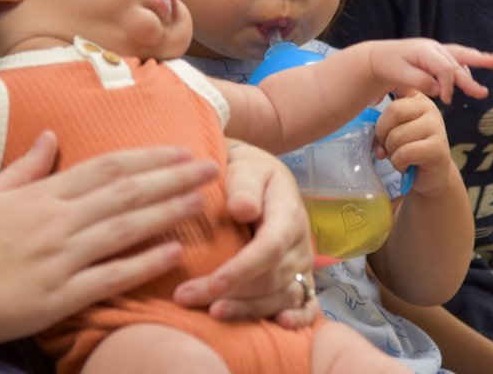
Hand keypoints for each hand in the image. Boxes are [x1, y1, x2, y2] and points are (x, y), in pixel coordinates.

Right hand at [0, 133, 219, 345]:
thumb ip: (26, 166)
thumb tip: (51, 134)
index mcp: (42, 195)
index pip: (107, 168)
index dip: (149, 157)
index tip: (182, 149)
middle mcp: (57, 221)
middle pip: (126, 192)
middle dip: (173, 177)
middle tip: (212, 167)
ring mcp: (59, 258)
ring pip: (125, 229)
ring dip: (168, 212)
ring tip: (202, 200)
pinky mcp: (58, 296)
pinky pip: (109, 277)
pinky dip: (143, 264)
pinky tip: (173, 253)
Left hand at [172, 141, 316, 327]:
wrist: (260, 176)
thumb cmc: (246, 172)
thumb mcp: (245, 167)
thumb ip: (244, 186)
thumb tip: (241, 209)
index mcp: (288, 213)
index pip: (270, 247)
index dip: (243, 269)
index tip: (212, 284)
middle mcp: (299, 242)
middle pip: (272, 278)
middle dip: (231, 293)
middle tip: (186, 298)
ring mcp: (301, 263)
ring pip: (282, 296)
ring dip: (248, 310)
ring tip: (213, 315)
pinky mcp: (299, 278)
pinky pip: (307, 304)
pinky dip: (298, 318)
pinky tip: (279, 325)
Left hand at [368, 40, 492, 103]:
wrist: (379, 57)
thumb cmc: (388, 66)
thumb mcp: (399, 75)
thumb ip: (419, 81)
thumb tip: (438, 89)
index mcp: (424, 51)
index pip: (445, 69)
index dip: (449, 85)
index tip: (446, 101)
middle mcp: (433, 48)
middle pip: (456, 62)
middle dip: (470, 78)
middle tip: (482, 93)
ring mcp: (436, 49)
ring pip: (460, 55)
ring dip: (477, 60)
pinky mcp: (437, 55)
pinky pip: (457, 56)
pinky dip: (469, 60)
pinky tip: (480, 63)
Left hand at [375, 89, 454, 196]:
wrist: (429, 175)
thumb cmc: (407, 148)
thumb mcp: (393, 129)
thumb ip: (382, 121)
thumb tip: (372, 123)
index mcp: (415, 96)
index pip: (395, 84)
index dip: (379, 95)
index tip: (373, 105)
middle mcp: (429, 106)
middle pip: (394, 111)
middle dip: (382, 133)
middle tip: (386, 146)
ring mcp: (436, 125)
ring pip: (397, 135)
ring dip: (391, 152)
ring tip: (399, 156)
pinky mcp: (438, 147)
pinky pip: (405, 153)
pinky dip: (398, 163)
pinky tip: (405, 165)